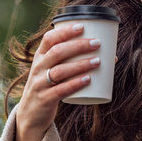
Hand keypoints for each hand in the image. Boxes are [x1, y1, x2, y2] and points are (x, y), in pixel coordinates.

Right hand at [13, 22, 101, 140]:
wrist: (30, 114)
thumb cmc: (49, 87)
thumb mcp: (52, 71)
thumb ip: (74, 63)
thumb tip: (111, 57)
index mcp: (40, 57)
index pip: (49, 39)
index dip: (65, 31)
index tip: (82, 26)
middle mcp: (38, 68)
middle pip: (57, 52)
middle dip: (78, 46)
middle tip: (96, 43)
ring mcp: (40, 83)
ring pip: (60, 70)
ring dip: (80, 64)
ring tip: (97, 61)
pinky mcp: (45, 99)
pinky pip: (60, 90)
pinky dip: (75, 84)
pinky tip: (87, 80)